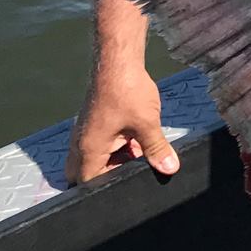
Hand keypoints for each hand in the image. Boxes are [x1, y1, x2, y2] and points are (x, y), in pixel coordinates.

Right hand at [65, 62, 177, 183]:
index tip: (128, 183)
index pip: (88, 182)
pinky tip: (135, 140)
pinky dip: (114, 147)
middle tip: (131, 169)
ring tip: (138, 153)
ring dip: (114, 160)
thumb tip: (169, 168)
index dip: (106, 188)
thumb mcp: (147, 123)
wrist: (118, 62)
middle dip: (107, 175)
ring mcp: (84, 132)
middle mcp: (80, 143)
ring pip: (94, 158)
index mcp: (88, 149)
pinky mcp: (93, 122)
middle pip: (85, 172)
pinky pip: (99, 144)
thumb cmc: (128, 91)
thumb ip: (157, 149)